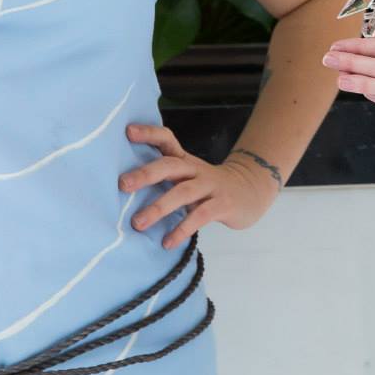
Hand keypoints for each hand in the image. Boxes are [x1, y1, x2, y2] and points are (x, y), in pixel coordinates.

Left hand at [120, 123, 281, 249]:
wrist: (251, 190)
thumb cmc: (209, 186)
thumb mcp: (189, 175)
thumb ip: (165, 177)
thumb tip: (125, 187)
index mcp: (185, 160)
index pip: (166, 139)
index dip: (149, 133)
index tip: (128, 132)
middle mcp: (196, 169)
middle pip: (170, 165)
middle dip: (146, 174)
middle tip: (123, 184)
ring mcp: (211, 186)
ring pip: (183, 192)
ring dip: (159, 207)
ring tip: (138, 223)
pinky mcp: (223, 204)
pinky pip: (200, 216)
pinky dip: (182, 229)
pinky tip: (167, 242)